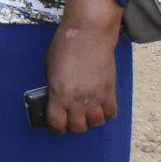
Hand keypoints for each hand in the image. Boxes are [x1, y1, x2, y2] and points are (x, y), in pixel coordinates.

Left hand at [43, 0, 122, 135]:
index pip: (57, 124)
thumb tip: (55, 101)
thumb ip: (54, 88)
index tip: (57, 124)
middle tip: (72, 117)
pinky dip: (106, 113)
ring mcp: (95, 96)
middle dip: (73, 125)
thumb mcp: (50, 68)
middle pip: (77, 128)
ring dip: (90, 120)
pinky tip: (100, 106)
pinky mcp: (109, 90)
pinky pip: (110, 113)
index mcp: (59, 94)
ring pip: (95, 123)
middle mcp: (77, 99)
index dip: (56, 127)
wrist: (88, 33)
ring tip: (87, 112)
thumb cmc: (65, 46)